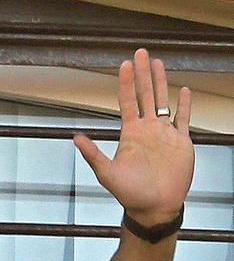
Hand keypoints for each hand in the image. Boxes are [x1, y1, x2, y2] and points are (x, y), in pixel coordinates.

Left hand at [74, 48, 193, 226]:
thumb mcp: (107, 174)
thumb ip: (93, 155)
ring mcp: (164, 134)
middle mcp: (148, 130)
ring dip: (161, 82)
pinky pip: (183, 119)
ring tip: (158, 63)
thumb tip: (75, 138)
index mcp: (131, 134)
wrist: (155, 207)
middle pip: (145, 95)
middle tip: (140, 52)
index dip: (126, 83)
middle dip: (142, 74)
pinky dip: (185, 105)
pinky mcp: (181, 142)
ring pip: (163, 101)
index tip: (125, 64)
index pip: (127, 102)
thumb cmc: (131, 194)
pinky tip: (184, 91)